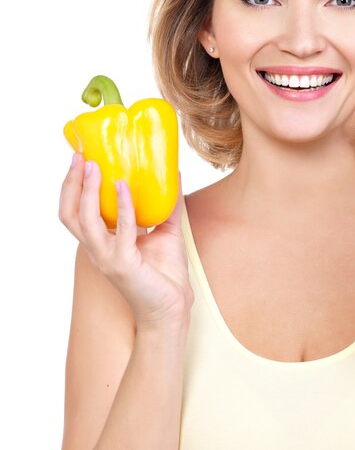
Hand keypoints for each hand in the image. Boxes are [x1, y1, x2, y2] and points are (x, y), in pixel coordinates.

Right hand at [59, 153, 192, 329]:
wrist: (173, 307)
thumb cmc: (165, 273)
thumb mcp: (166, 232)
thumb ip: (167, 206)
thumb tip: (174, 175)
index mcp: (102, 242)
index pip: (75, 212)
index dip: (73, 187)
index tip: (81, 159)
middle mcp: (98, 250)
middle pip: (70, 214)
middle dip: (71, 185)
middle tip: (80, 157)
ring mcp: (107, 258)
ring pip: (85, 222)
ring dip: (87, 192)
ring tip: (95, 168)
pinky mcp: (123, 265)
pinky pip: (121, 230)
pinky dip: (122, 207)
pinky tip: (123, 187)